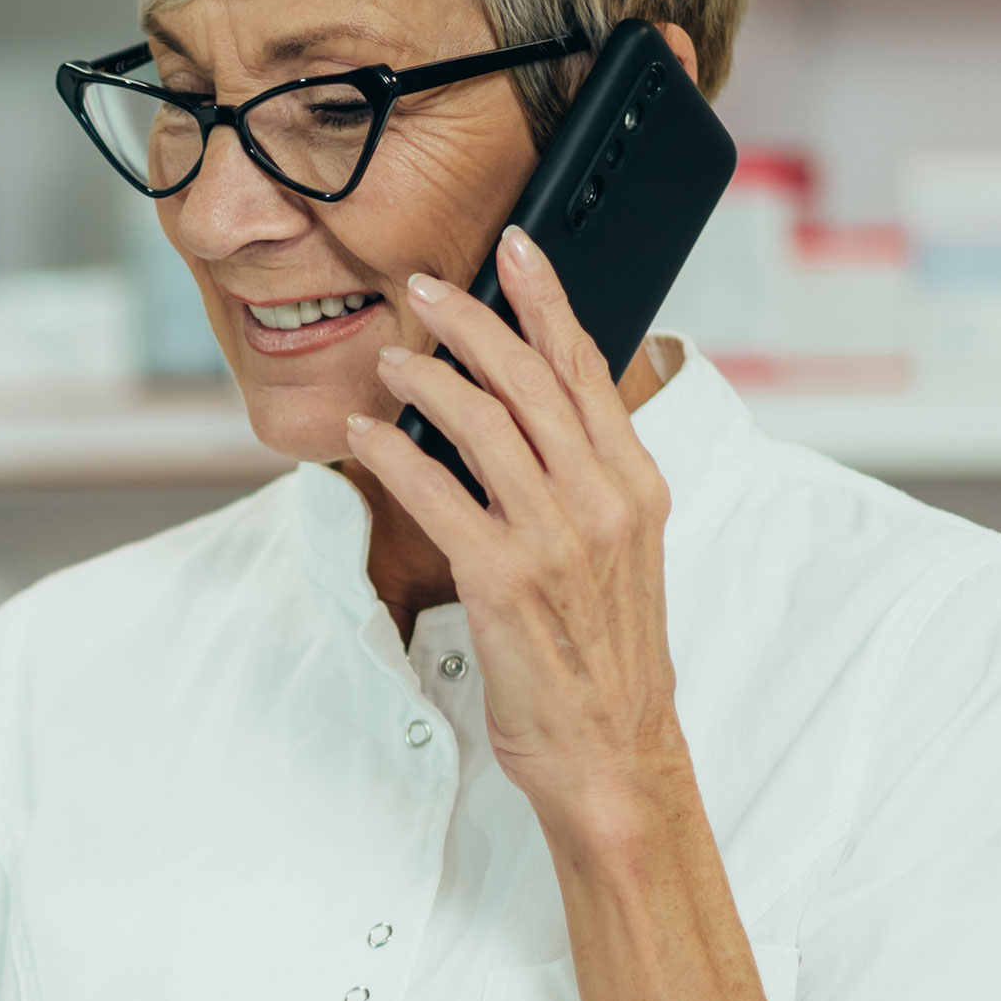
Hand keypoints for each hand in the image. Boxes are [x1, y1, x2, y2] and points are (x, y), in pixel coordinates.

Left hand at [338, 231, 693, 848]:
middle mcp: (603, 500)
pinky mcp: (503, 577)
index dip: (548, 301)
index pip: (588, 369)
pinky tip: (364, 436)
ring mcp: (555, 537)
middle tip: (422, 286)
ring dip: (424, 379)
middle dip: (472, 320)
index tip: (517, 249)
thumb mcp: (622, 553)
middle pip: (529, 379)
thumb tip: (536, 420)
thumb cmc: (607, 656)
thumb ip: (588, 482)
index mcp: (636, 485)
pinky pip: (436, 493)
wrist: (615, 750)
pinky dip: (393, 454)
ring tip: (387, 359)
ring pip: (481, 423)